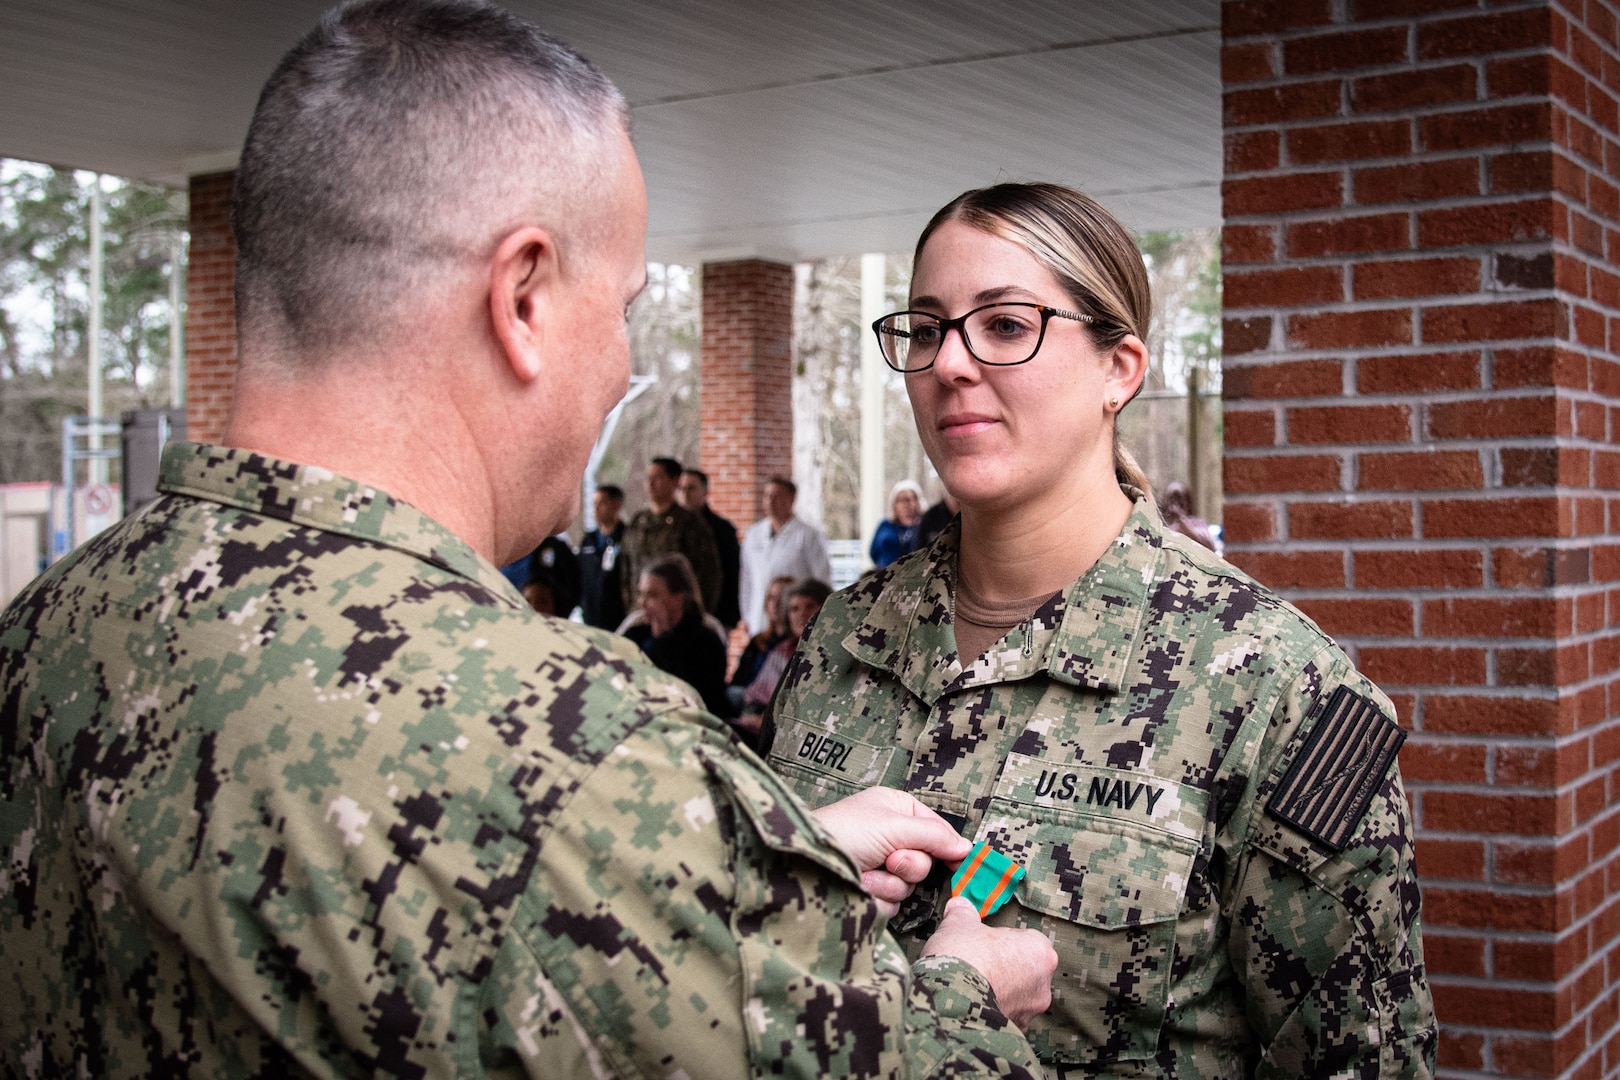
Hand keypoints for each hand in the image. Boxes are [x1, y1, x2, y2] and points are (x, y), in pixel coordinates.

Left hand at [812, 787, 970, 916]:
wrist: (805, 862)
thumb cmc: (844, 831)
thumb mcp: (893, 825)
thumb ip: (933, 835)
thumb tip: (966, 847)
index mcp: (896, 810)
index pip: (936, 829)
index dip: (948, 846)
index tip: (962, 863)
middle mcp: (890, 836)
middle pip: (925, 861)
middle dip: (907, 865)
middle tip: (889, 859)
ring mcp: (879, 865)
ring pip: (908, 885)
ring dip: (888, 882)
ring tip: (865, 872)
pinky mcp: (870, 892)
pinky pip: (892, 904)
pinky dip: (877, 897)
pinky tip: (858, 886)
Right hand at [921, 897, 1056, 1029]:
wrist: (948, 1002)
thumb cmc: (963, 958)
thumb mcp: (958, 925)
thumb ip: (962, 913)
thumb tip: (959, 906)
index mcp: (1039, 952)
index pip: (1027, 939)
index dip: (1002, 938)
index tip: (984, 941)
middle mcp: (1042, 984)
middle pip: (1024, 969)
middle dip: (1003, 966)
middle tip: (977, 962)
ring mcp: (1029, 1012)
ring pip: (1016, 995)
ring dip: (998, 990)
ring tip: (970, 984)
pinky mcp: (1014, 1032)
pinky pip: (1004, 1016)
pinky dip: (991, 1011)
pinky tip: (970, 1004)